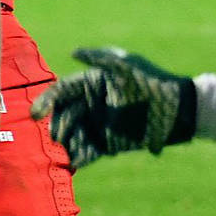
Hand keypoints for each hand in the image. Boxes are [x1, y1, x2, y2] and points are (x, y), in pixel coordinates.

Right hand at [30, 46, 197, 169]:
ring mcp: (97, 124)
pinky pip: (87, 151)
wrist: (179, 111)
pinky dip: (78, 157)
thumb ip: (102, 57)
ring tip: (63, 151)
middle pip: (63, 115)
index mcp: (91, 82)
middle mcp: (90, 104)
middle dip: (56, 126)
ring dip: (64, 144)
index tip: (36, 114)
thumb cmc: (153, 82)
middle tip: (55, 136)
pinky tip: (74, 163)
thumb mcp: (128, 66)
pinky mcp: (107, 144)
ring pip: (72, 135)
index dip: (46, 101)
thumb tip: (75, 52)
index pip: (61, 92)